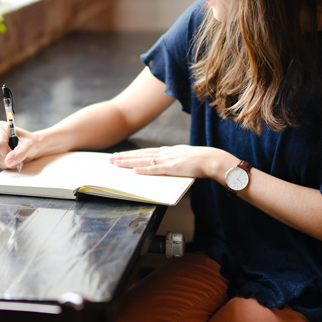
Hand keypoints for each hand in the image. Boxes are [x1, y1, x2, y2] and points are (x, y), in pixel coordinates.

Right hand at [0, 122, 40, 169]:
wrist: (31, 145)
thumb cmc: (30, 141)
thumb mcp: (29, 145)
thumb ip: (20, 153)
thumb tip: (8, 162)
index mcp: (1, 127)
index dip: (7, 153)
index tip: (17, 156)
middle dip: (9, 159)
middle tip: (20, 158)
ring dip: (8, 163)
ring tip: (17, 159)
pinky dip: (6, 164)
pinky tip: (12, 160)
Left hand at [109, 145, 227, 179]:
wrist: (212, 159)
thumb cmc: (200, 160)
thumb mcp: (183, 157)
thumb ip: (173, 159)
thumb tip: (164, 163)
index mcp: (168, 151)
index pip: (145, 152)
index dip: (131, 154)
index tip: (119, 155)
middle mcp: (165, 153)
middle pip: (140, 154)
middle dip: (124, 157)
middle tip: (110, 159)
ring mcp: (168, 160)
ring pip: (144, 160)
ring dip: (129, 162)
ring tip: (116, 163)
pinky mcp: (173, 168)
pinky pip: (156, 169)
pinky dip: (144, 169)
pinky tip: (134, 170)